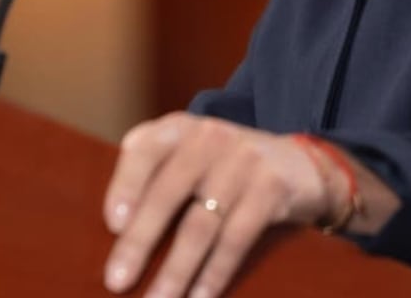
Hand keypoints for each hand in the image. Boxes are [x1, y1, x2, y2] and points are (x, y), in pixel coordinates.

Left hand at [100, 113, 337, 297]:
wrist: (299, 164)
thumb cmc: (224, 167)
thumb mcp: (188, 154)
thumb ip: (152, 174)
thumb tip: (113, 230)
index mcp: (179, 128)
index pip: (144, 149)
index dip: (125, 185)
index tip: (111, 225)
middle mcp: (209, 138)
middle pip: (168, 193)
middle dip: (140, 242)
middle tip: (117, 280)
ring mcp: (243, 161)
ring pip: (201, 224)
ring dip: (176, 269)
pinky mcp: (271, 189)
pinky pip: (237, 238)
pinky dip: (215, 272)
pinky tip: (199, 296)